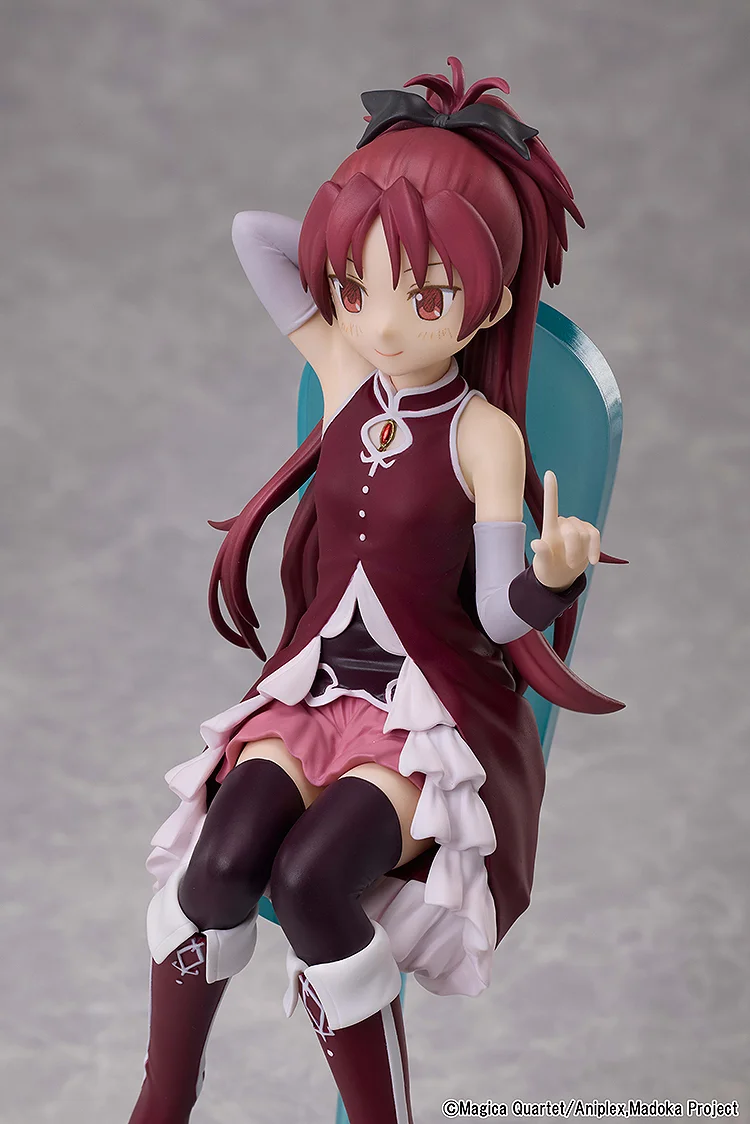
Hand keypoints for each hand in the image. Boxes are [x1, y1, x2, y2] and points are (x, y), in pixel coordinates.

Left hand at [530, 471, 600, 590]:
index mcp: (549, 528)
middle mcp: (563, 523)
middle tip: (569, 565)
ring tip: (572, 563)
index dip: (552, 490)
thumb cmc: (548, 569)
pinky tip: (592, 561)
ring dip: (581, 552)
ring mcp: (577, 526)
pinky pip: (596, 536)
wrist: (561, 576)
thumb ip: (542, 554)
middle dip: (572, 550)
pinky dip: (595, 549)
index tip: (549, 473)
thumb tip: (536, 544)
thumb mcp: (543, 566)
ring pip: (585, 535)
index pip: (551, 506)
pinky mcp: (589, 532)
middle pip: (573, 532)